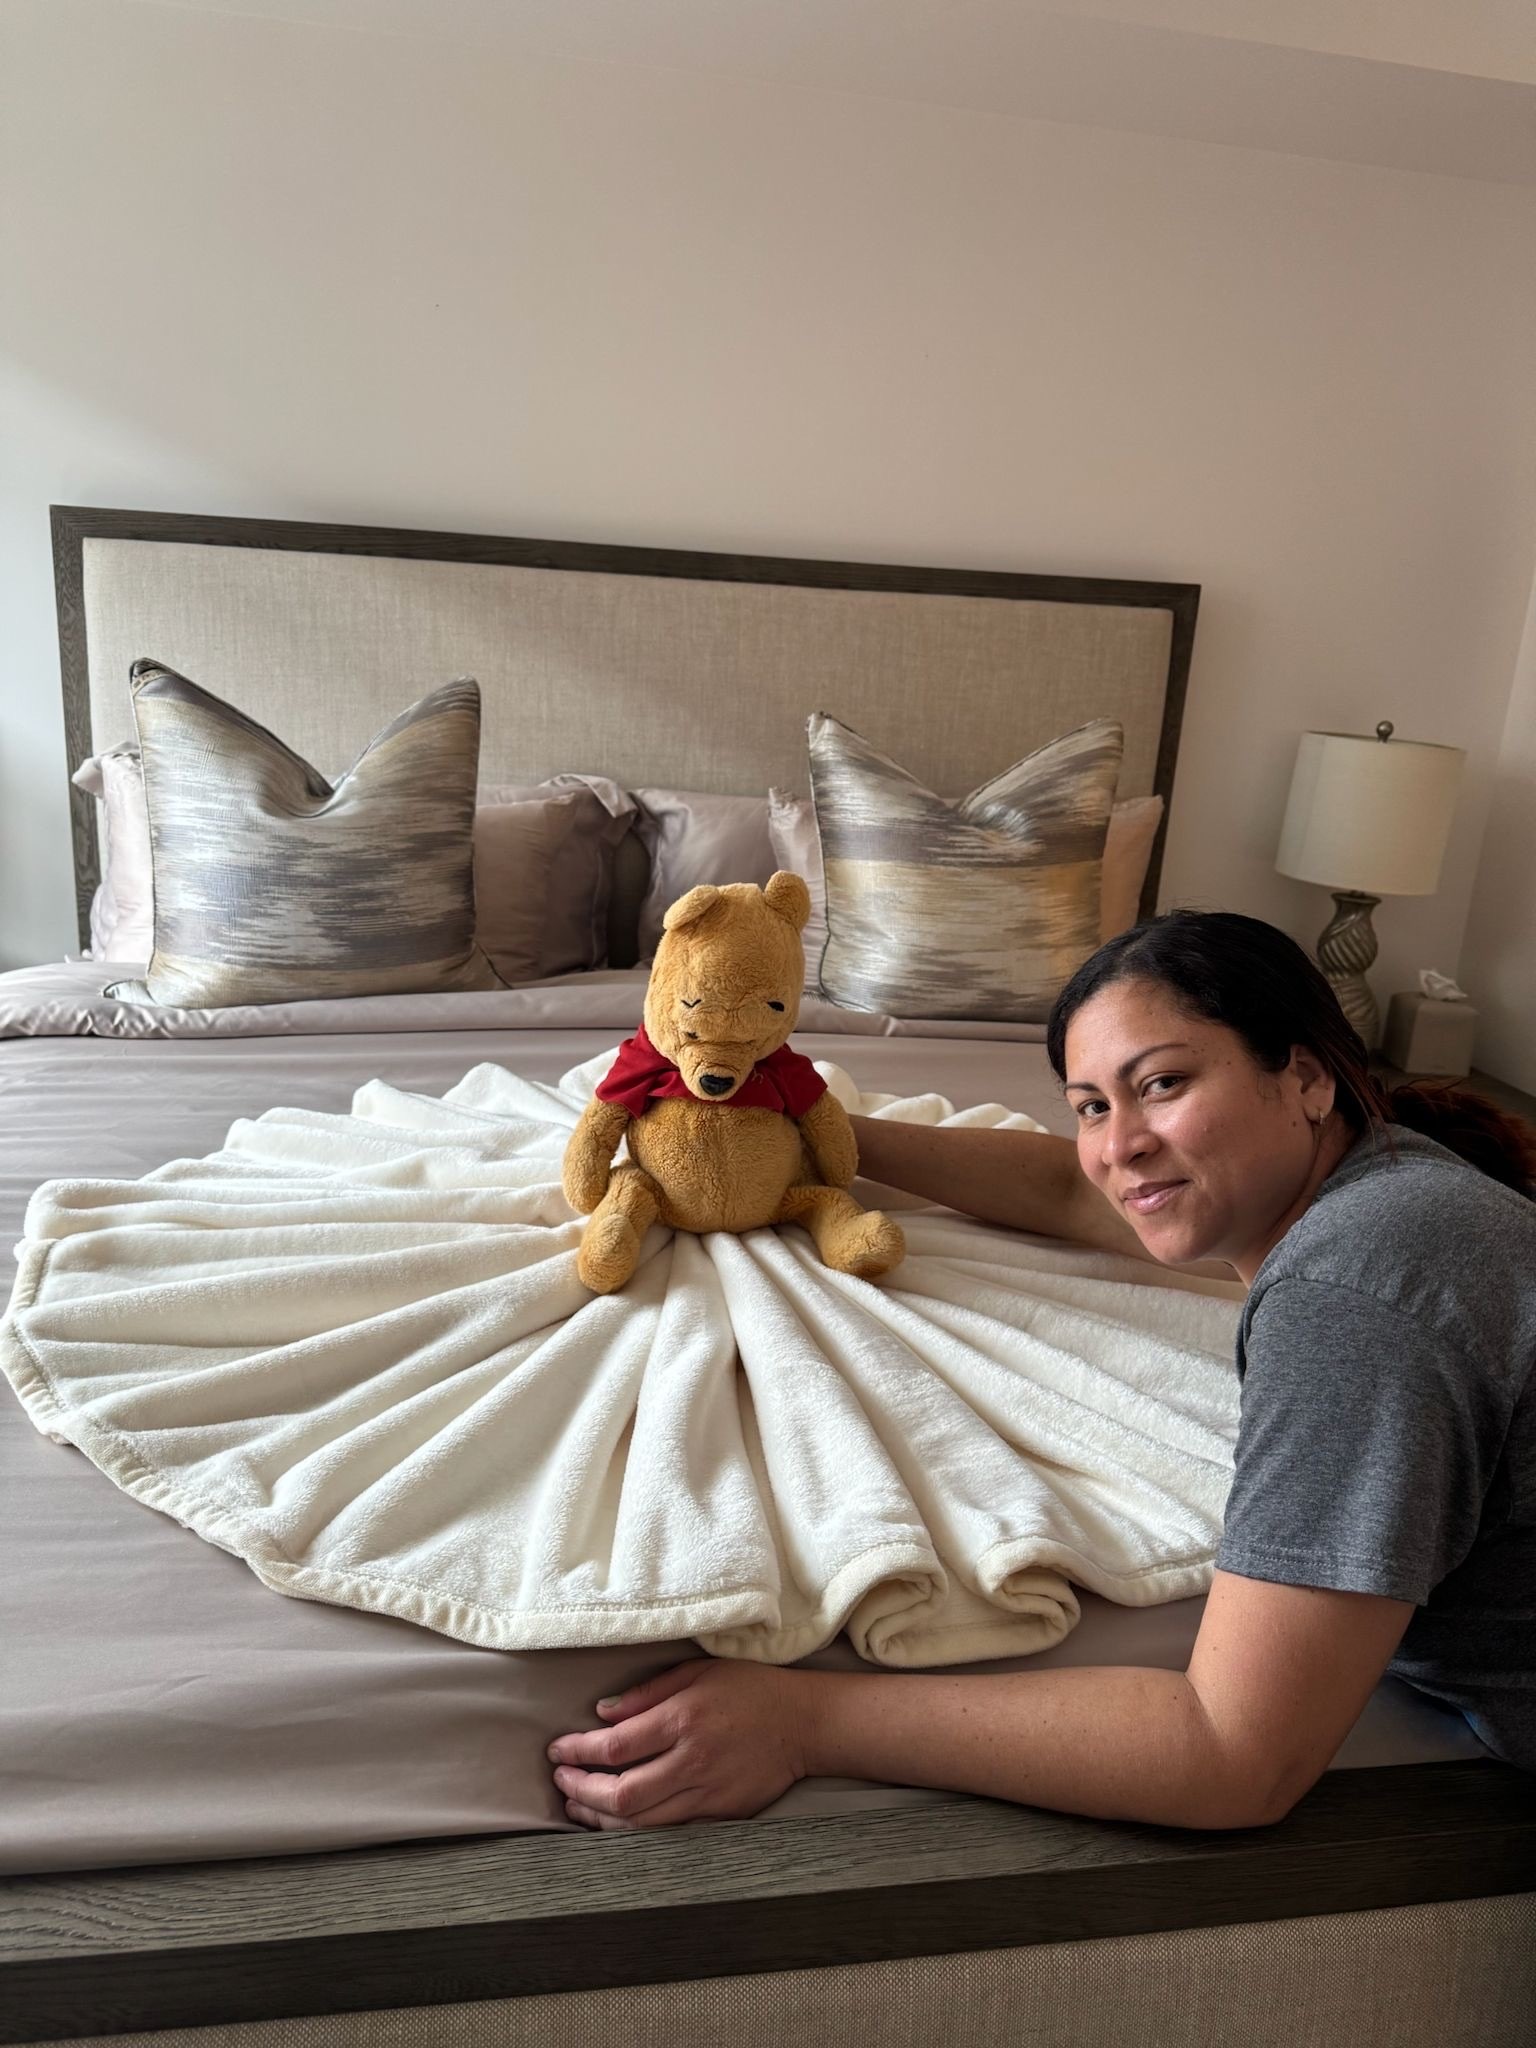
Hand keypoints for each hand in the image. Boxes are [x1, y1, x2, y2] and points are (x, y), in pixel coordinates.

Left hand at [546, 1658, 810, 1829]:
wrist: (805, 1723)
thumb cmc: (751, 1689)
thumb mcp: (698, 1672)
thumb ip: (648, 1693)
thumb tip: (602, 1713)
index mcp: (684, 1719)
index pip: (615, 1747)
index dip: (578, 1752)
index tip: (557, 1750)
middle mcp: (692, 1761)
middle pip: (621, 1794)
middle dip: (580, 1792)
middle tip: (560, 1782)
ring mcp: (707, 1794)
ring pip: (640, 1823)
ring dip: (600, 1818)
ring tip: (576, 1808)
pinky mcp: (720, 1816)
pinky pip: (667, 1832)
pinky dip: (634, 1830)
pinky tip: (616, 1822)